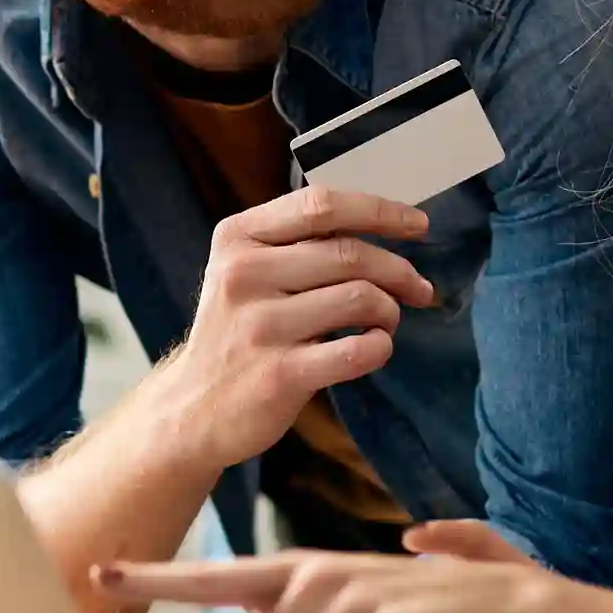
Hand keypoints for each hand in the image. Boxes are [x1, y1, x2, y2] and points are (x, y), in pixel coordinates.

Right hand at [154, 188, 435, 472]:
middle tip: (418, 289)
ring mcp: (259, 326)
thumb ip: (298, 243)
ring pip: (359, 298)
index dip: (379, 211)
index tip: (417, 224)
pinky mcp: (278, 374)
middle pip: (349, 253)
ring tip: (385, 322)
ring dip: (389, 310)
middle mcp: (243, 275)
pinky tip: (375, 347)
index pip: (321, 205)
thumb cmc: (236, 332)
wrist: (194, 408)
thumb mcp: (246, 271)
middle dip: (398, 270)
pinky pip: (357, 350)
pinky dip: (380, 346)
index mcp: (238, 238)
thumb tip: (382, 224)